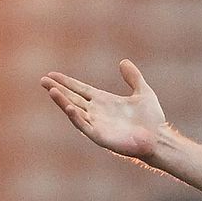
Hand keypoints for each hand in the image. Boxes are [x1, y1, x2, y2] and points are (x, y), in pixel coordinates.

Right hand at [41, 60, 173, 162]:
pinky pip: (85, 126)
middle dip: (58, 90)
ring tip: (51, 90)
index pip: (80, 89)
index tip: (52, 74)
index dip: (66, 82)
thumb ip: (133, 77)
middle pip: (72, 98)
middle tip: (42, 80)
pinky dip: (76, 117)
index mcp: (104, 101)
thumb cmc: (152, 119)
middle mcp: (97, 112)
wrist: (159, 139)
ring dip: (63, 102)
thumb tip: (123, 62)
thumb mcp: (143, 92)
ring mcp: (97, 124)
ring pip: (75, 111)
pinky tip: (70, 108)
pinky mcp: (100, 136)